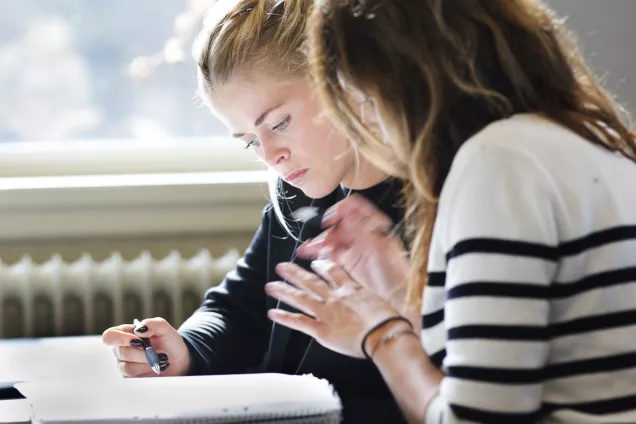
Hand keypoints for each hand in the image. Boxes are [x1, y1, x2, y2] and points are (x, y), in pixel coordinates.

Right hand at [101, 317, 190, 377]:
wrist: (178, 359)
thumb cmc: (169, 341)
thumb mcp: (164, 328)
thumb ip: (153, 324)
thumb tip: (139, 330)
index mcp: (125, 333)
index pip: (109, 336)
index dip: (121, 339)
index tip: (138, 340)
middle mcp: (121, 349)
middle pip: (121, 352)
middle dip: (143, 353)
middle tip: (159, 352)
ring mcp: (124, 364)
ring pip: (127, 367)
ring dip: (147, 363)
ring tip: (161, 360)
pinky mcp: (130, 377)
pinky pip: (133, 377)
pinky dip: (148, 371)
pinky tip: (157, 367)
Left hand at [265, 260, 402, 358]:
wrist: (384, 334)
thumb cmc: (388, 320)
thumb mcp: (380, 300)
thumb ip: (369, 298)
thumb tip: (370, 301)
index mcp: (351, 288)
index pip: (332, 271)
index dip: (321, 266)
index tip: (314, 263)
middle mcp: (335, 297)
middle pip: (311, 281)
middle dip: (295, 273)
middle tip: (281, 266)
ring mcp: (326, 312)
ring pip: (301, 298)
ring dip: (284, 291)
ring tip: (271, 286)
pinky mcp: (321, 330)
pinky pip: (299, 322)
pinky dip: (285, 318)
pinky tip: (273, 313)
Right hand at [298, 194, 410, 312]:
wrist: (397, 296)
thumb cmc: (397, 273)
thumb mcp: (380, 248)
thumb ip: (362, 231)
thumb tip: (349, 215)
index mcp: (373, 225)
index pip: (354, 207)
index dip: (341, 209)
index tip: (331, 218)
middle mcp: (362, 233)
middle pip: (339, 224)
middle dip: (327, 230)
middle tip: (321, 240)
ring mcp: (354, 247)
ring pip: (332, 237)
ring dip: (319, 241)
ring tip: (309, 248)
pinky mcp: (347, 260)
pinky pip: (329, 252)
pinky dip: (318, 251)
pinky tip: (310, 251)